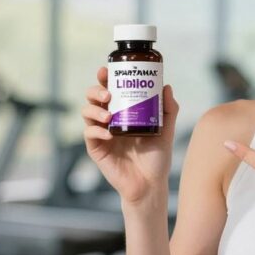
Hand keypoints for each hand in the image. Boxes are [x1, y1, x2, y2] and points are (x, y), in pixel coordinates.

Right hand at [81, 66, 178, 204]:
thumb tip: (166, 86)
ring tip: (108, 113)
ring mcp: (100, 134)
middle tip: (108, 94)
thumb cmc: (157, 158)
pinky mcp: (96, 149)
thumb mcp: (165, 130)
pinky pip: (89, 135)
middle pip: (92, 98)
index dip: (104, 78)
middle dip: (95, 91)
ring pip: (86, 113)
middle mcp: (108, 120)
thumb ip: (168, 109)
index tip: (106, 70)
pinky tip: (108, 133)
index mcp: (122, 112)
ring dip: (94, 109)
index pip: (109, 90)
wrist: (150, 184)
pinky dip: (96, 130)